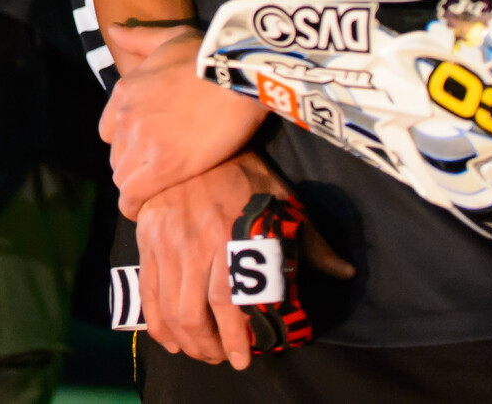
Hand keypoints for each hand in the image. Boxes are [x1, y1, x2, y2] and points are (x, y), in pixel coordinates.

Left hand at [102, 31, 268, 216]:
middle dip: (133, 165)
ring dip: (136, 186)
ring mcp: (142, 142)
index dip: (127, 143)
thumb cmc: (209, 53)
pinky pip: (133, 196)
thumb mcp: (169, 36)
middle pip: (117, 156)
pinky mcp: (164, 166)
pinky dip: (134, 206)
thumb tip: (112, 30)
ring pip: (123, 177)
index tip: (146, 149)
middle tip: (157, 172)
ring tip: (157, 192)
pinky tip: (143, 212)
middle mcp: (126, 117)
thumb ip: (138, 38)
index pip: (108, 131)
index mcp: (124, 91)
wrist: (237, 73)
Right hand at [137, 153, 353, 368]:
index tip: (243, 357)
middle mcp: (192, 243)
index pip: (227, 301)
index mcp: (229, 237)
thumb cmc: (245, 171)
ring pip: (167, 306)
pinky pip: (147, 287)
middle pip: (192, 312)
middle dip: (207, 345)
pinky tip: (170, 336)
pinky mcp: (146, 236)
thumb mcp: (282, 202)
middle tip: (223, 358)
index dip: (233, 337)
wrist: (194, 134)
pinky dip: (156, 319)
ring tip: (200, 351)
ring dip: (184, 338)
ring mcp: (164, 240)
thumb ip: (312, 242)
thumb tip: (345, 272)